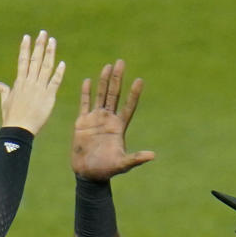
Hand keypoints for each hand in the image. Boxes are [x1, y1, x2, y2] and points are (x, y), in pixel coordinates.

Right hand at [0, 31, 64, 134]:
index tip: (27, 37)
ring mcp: (40, 89)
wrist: (19, 130)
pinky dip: (59, 72)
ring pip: (46, 67)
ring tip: (52, 41)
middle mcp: (30, 82)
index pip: (23, 61)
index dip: (25, 48)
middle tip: (43, 32)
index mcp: (20, 82)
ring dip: (50, 53)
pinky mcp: (49, 97)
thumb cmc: (11, 117)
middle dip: (39, 45)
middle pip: (35, 59)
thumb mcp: (5, 101)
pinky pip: (55, 82)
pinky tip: (62, 63)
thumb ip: (2, 89)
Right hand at [72, 60, 154, 180]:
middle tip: (121, 62)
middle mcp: (108, 120)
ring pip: (101, 95)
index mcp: (119, 127)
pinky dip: (86, 93)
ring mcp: (95, 119)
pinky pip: (84, 104)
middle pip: (115, 95)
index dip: (134, 94)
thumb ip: (136, 158)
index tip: (139, 80)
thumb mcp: (123, 164)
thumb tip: (153, 156)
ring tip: (108, 66)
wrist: (88, 174)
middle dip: (118, 79)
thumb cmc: (106, 170)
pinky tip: (87, 80)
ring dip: (104, 81)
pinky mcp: (82, 122)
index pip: (129, 106)